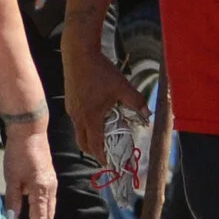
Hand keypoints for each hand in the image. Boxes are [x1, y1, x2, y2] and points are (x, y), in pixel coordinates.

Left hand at [3, 119, 57, 218]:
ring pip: (50, 211)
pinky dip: (44, 214)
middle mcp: (51, 189)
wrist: (30, 131)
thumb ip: (14, 200)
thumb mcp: (12, 177)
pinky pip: (49, 203)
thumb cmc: (19, 153)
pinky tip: (37, 218)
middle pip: (48, 218)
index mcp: (42, 190)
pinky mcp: (49, 179)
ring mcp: (52, 184)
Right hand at [63, 41, 145, 163]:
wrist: (78, 54)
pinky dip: (85, 127)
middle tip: (106, 155)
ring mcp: (72, 110)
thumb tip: (148, 115)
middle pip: (83, 143)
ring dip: (89, 139)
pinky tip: (95, 119)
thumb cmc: (101, 71)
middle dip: (94, 152)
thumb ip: (136, 101)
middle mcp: (78, 117)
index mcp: (91, 117)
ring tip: (101, 139)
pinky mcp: (70, 102)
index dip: (103, 156)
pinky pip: (76, 121)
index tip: (110, 164)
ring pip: (78, 132)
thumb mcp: (122, 86)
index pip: (95, 145)